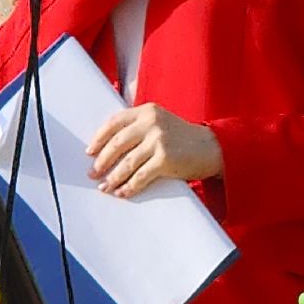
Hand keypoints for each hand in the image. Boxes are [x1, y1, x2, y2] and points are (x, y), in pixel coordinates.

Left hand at [87, 103, 222, 197]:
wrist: (212, 148)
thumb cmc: (183, 138)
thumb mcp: (161, 123)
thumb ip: (138, 128)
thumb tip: (107, 150)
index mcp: (147, 111)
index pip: (114, 122)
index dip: (99, 138)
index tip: (90, 152)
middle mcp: (152, 122)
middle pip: (117, 144)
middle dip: (102, 161)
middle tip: (93, 174)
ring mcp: (159, 140)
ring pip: (126, 162)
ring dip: (113, 178)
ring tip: (105, 187)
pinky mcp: (166, 159)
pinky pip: (140, 176)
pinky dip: (129, 187)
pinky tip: (123, 193)